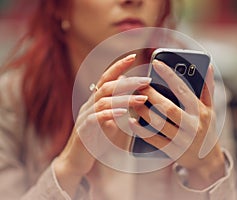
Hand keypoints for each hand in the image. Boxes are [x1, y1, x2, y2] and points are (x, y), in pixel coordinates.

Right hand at [54, 54, 151, 196]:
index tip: (133, 57)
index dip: (118, 66)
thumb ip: (116, 102)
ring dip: (124, 99)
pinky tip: (123, 113)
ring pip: (103, 100)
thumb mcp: (108, 119)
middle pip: (107, 86)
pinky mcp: (83, 131)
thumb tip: (124, 82)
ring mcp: (85, 117)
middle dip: (128, 82)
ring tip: (142, 100)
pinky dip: (110, 113)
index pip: (106, 78)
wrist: (76, 161)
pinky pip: (96, 118)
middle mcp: (89, 105)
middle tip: (146, 81)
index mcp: (96, 101)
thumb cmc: (95, 140)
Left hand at [129, 60, 224, 188]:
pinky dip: (140, 130)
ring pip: (158, 124)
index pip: (183, 90)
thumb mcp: (211, 109)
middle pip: (167, 108)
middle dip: (151, 94)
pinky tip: (131, 120)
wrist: (207, 160)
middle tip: (139, 84)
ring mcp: (181, 140)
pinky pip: (153, 140)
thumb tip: (208, 65)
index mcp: (200, 111)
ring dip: (142, 111)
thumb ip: (207, 88)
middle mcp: (192, 125)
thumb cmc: (207, 129)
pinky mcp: (172, 150)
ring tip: (132, 100)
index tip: (156, 63)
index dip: (169, 75)